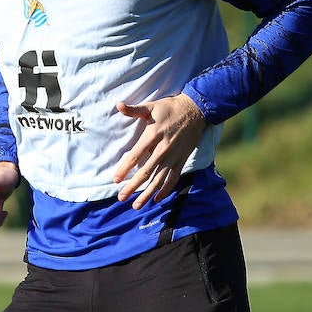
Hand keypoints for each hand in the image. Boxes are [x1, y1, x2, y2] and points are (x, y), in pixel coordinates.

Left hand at [112, 94, 205, 210]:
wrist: (196, 110)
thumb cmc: (170, 108)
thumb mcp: (151, 107)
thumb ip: (134, 110)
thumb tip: (118, 105)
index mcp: (152, 135)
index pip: (135, 156)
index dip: (124, 169)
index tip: (115, 179)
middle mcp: (163, 149)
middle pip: (145, 172)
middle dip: (132, 187)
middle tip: (121, 198)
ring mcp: (173, 156)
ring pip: (159, 179)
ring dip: (147, 194)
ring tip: (136, 205)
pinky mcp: (181, 160)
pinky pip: (173, 178)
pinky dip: (165, 190)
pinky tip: (157, 199)